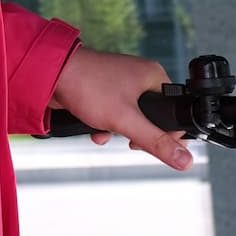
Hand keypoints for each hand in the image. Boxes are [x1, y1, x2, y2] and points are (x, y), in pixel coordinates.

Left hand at [52, 46, 192, 171]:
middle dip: (139, 134)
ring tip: (107, 132)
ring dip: (119, 131)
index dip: (170, 134)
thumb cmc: (88, 86)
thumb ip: (156, 141)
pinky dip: (106, 125)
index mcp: (153, 75)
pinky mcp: (104, 89)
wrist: (50, 74)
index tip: (158, 148)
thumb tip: (186, 161)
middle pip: (153, 117)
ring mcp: (121, 82)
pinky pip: (114, 113)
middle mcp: (139, 76)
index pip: (176, 110)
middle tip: (131, 141)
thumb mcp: (126, 120)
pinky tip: (95, 130)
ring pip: (131, 117)